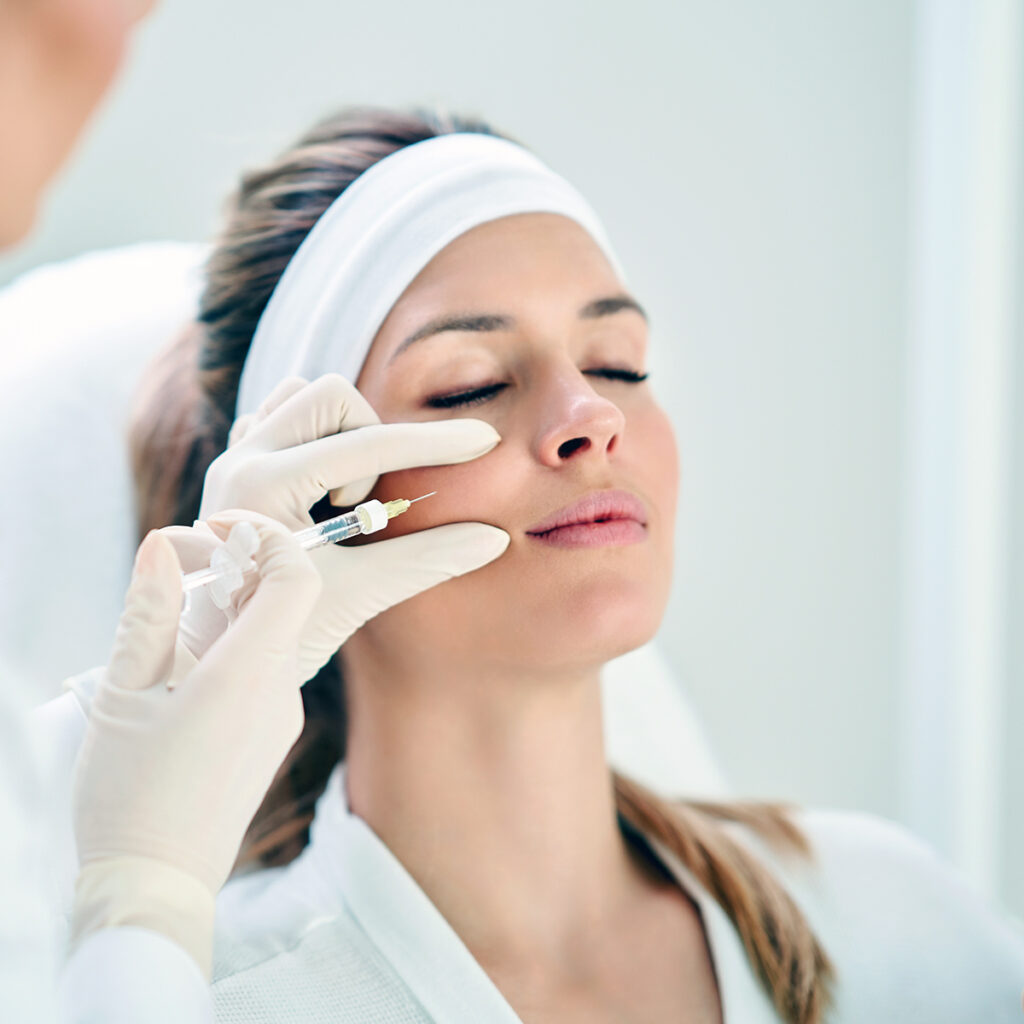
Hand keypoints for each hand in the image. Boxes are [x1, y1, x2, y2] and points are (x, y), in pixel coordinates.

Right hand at [70, 518, 320, 977]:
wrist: (157, 887)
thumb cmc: (129, 794)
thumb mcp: (125, 695)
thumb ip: (149, 613)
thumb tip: (164, 546)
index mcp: (248, 673)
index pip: (295, 576)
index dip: (265, 537)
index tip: (216, 529)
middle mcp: (281, 689)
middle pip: (285, 599)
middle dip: (240, 567)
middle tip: (182, 563)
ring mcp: (282, 714)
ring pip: (272, 633)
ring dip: (233, 607)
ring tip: (172, 612)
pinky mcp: (272, 734)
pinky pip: (264, 668)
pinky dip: (234, 644)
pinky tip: (184, 663)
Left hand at [190, 373, 509, 679]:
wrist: (212, 662)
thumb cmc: (279, 634)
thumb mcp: (357, 596)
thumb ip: (425, 560)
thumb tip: (493, 539)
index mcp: (265, 485)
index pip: (368, 444)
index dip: (435, 443)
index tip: (484, 440)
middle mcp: (241, 459)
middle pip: (330, 395)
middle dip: (371, 438)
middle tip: (367, 502)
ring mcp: (233, 460)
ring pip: (301, 398)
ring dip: (341, 435)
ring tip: (343, 500)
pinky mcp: (235, 469)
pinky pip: (279, 418)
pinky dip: (315, 441)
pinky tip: (322, 492)